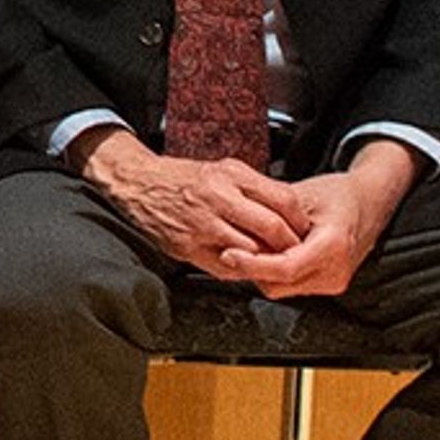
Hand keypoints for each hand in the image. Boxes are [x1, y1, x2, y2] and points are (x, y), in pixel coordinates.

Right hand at [77, 129, 307, 274]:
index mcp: (229, 176)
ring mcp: (201, 225)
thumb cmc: (182, 177)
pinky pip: (227, 268)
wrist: (136, 183)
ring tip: (272, 260)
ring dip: (267, 260)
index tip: (303, 229)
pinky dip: (242, 270)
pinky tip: (244, 264)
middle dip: (290, 244)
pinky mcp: (187, 247)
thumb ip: (254, 187)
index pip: (283, 201)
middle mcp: (217, 199)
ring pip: (253, 252)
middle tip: (296, 250)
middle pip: (272, 229)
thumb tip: (288, 209)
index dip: (300, 220)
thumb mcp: (221, 169)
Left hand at [211, 142, 418, 300]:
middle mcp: (336, 271)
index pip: (285, 268)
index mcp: (333, 246)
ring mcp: (334, 281)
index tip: (228, 254)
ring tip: (248, 246)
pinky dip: (274, 272)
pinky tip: (266, 251)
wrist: (368, 203)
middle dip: (253, 269)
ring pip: (282, 288)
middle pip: (280, 284)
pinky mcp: (329, 284)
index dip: (253, 264)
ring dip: (262, 272)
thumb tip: (236, 227)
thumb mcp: (299, 195)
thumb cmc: (334, 194)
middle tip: (230, 247)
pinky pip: (292, 284)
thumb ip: (271, 215)